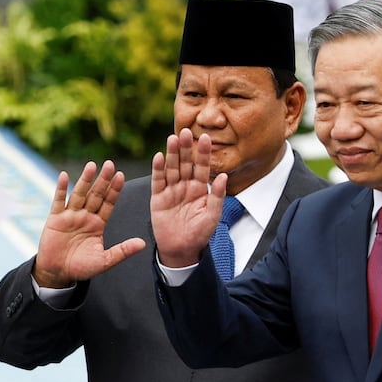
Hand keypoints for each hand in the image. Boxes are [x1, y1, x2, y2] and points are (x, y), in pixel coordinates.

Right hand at [33, 160, 145, 287]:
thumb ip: (122, 251)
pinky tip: (64, 176)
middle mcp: (85, 216)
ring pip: (79, 194)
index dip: (114, 190)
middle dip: (103, 180)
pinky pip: (58, 201)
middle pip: (96, 194)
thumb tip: (143, 243)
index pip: (108, 203)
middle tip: (110, 164)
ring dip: (85, 180)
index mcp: (98, 224)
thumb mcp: (105, 260)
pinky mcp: (55, 219)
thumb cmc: (82, 267)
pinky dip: (61, 189)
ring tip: (92, 165)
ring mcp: (70, 216)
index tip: (121, 176)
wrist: (58, 273)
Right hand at [151, 128, 226, 266]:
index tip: (205, 137)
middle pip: (185, 163)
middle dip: (186, 148)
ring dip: (172, 154)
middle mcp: (185, 186)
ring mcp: (171, 191)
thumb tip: (223, 175)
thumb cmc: (200, 234)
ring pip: (172, 168)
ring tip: (172, 139)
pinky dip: (158, 169)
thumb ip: (217, 196)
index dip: (203, 153)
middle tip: (186, 132)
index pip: (202, 166)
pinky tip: (159, 157)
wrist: (181, 250)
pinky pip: (158, 181)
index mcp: (200, 188)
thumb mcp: (212, 216)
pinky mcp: (158, 198)